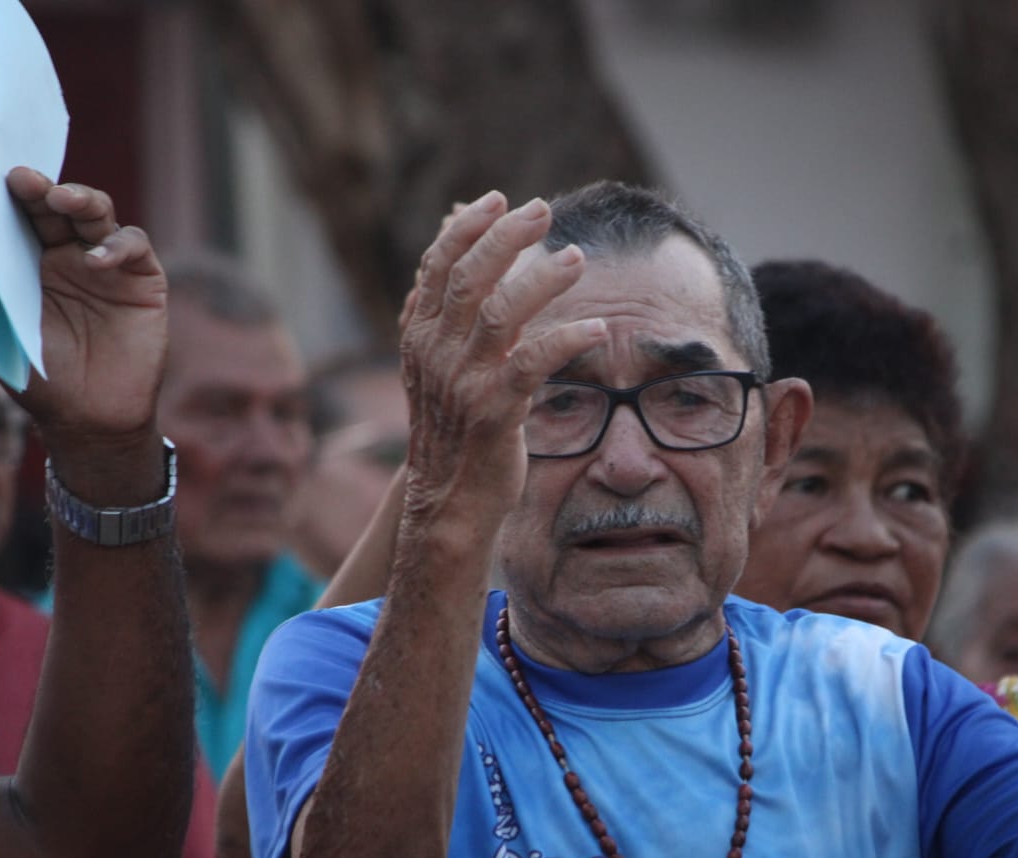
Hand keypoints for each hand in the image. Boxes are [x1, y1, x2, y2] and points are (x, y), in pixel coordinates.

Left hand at [4, 167, 167, 459]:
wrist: (91, 419)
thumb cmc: (41, 381)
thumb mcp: (0, 336)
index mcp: (33, 265)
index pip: (25, 217)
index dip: (17, 196)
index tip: (4, 180)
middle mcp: (72, 259)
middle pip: (61, 207)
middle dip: (45, 190)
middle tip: (28, 181)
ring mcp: (110, 268)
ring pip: (100, 215)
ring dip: (83, 201)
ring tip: (64, 199)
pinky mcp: (144, 282)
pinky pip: (134, 247)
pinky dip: (118, 246)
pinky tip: (97, 261)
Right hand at [397, 192, 605, 528]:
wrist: (446, 498)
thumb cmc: (451, 425)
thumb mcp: (436, 362)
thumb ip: (444, 306)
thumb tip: (445, 241)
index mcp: (420, 335)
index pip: (438, 266)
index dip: (468, 228)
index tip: (497, 199)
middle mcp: (436, 353)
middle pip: (469, 278)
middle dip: (506, 237)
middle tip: (543, 211)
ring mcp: (463, 382)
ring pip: (500, 313)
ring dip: (541, 280)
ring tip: (576, 259)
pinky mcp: (494, 413)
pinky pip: (532, 365)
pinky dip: (565, 342)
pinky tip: (597, 330)